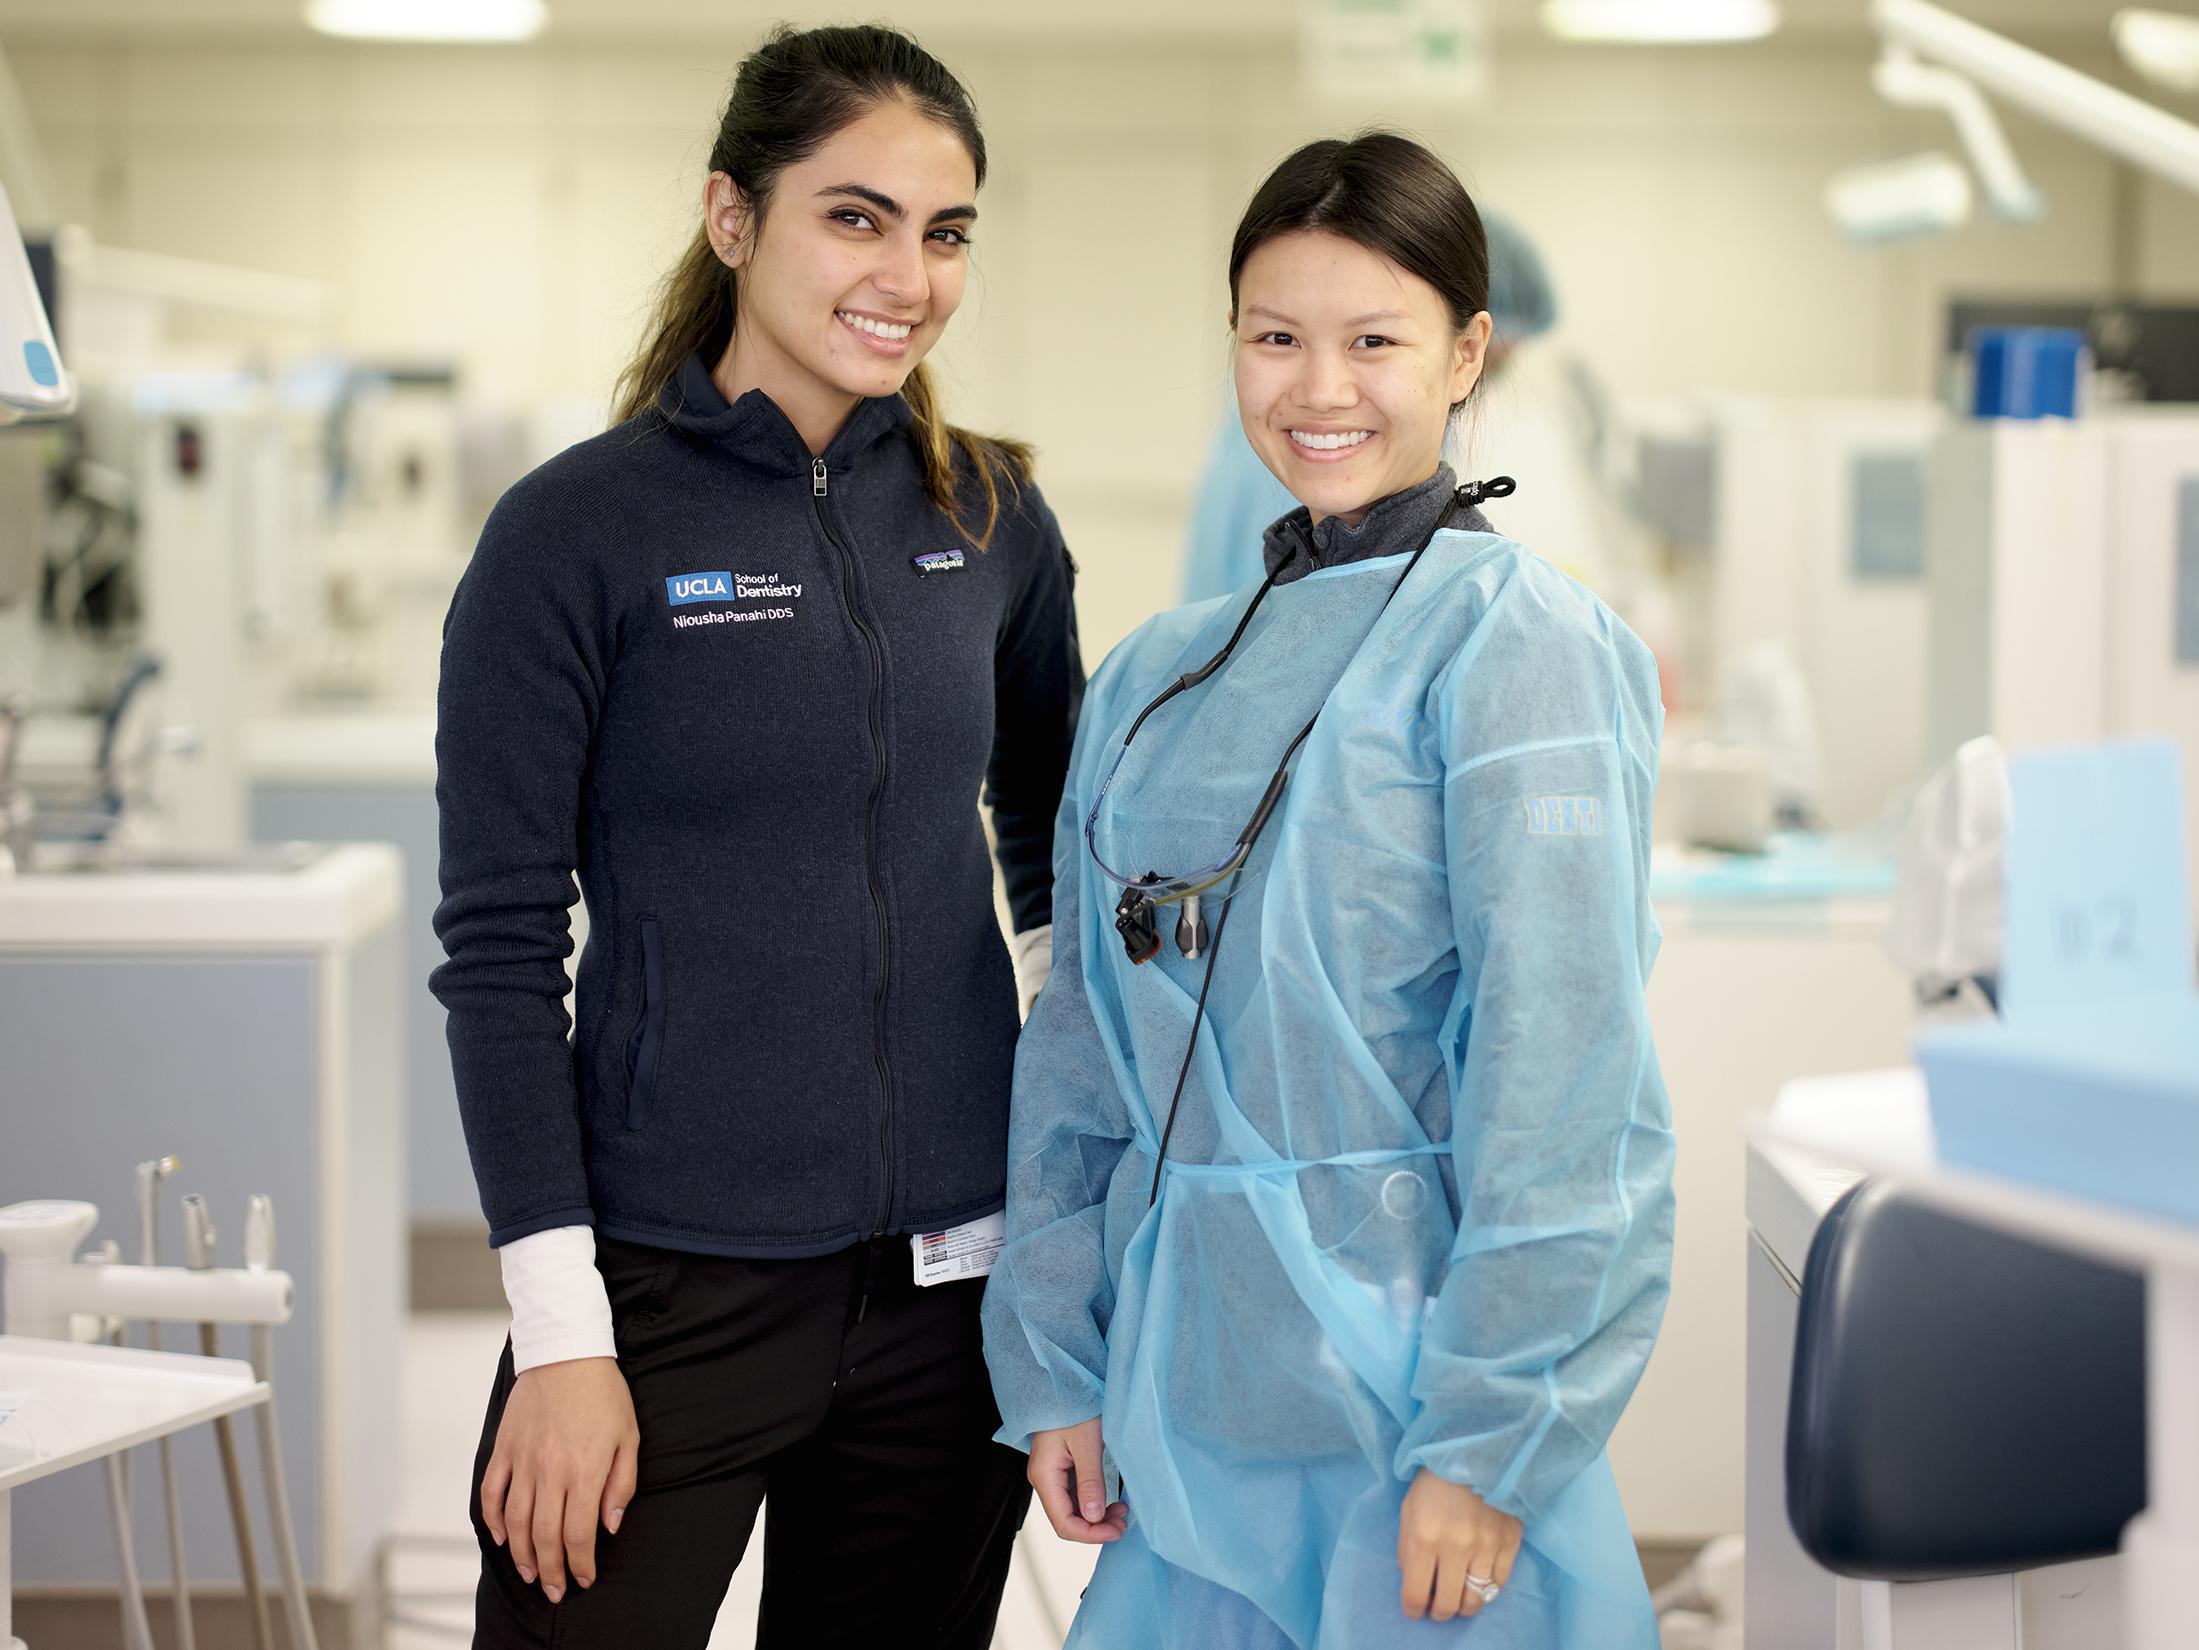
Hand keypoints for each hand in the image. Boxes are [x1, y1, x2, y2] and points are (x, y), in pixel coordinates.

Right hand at [480, 1357, 639, 1601]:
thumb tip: (609, 1525)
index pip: (578, 1532)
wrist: (566, 1352)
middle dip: (550, 1570)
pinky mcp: (504, 1448)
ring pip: (516, 1522)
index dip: (580, 1563)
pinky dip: (493, 1520)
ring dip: (521, 1555)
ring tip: (530, 1574)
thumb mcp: (629, 1436)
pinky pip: (492, 1493)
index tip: (584, 1579)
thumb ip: (621, 1484)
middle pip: (545, 1536)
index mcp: (585, 1469)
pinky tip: (501, 1538)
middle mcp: (550, 1470)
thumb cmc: (604, 1394)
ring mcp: (522, 1460)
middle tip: (554, 1591)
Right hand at [1027, 1417, 1128, 1543]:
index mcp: (1044, 1476)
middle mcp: (1043, 1480)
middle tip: (1124, 1521)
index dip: (1091, 1535)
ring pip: (1071, 1511)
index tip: (1117, 1530)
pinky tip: (1111, 1501)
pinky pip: (1074, 1497)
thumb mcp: (1087, 1443)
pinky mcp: (1060, 1469)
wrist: (1063, 1381)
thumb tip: (1094, 1518)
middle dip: (1096, 1528)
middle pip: (1067, 1521)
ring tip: (1121, 1512)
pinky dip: (1093, 1504)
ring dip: (1096, 1518)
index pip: (1064, 1524)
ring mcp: (1050, 1475)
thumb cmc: (1073, 1405)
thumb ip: (1090, 1482)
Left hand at [1398, 1469, 1521, 1622]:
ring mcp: (1486, 1546)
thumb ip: (1406, 1547)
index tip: (1415, 1610)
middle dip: (1439, 1612)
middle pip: (1448, 1604)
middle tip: (1438, 1608)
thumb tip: (1412, 1579)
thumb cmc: (1436, 1479)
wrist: (1477, 1449)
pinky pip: (1500, 1582)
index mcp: (1425, 1537)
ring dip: (1465, 1606)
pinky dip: (1489, 1588)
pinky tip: (1480, 1580)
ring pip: (1477, 1599)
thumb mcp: (1408, 1508)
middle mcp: (1456, 1546)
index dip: (1413, 1609)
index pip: (1416, 1593)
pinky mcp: (1510, 1541)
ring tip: (1460, 1599)